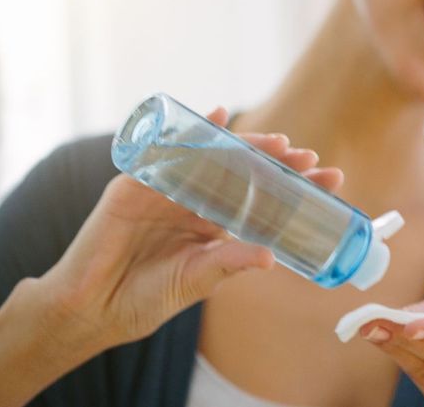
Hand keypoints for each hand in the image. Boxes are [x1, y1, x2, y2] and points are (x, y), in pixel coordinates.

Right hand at [36, 108, 343, 349]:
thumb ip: (230, 263)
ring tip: (279, 143)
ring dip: (246, 146)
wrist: (92, 307)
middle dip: (278, 163)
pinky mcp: (139, 182)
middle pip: (244, 173)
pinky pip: (168, 150)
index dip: (295, 187)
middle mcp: (196, 202)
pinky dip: (193, 131)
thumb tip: (272, 259)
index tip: (331, 178)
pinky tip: (217, 115)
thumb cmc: (147, 298)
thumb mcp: (197, 280)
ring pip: (214, 159)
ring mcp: (168, 189)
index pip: (262, 199)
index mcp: (213, 225)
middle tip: (308, 157)